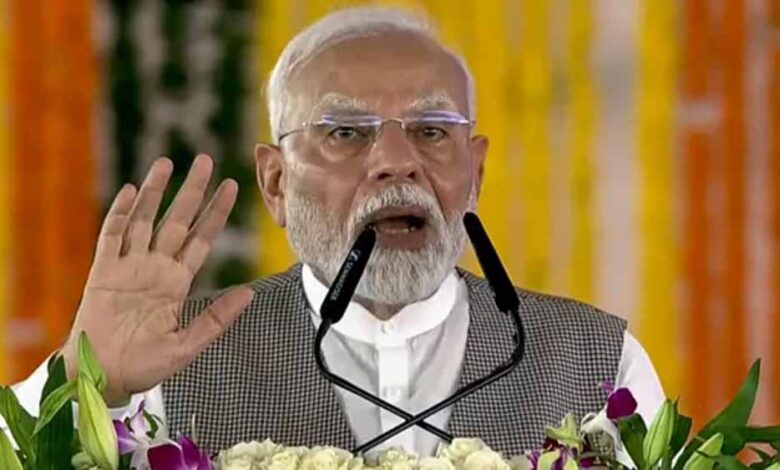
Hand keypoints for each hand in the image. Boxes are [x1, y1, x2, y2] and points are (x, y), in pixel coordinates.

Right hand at [61, 155, 254, 405]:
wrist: (103, 377)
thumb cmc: (146, 365)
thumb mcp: (189, 345)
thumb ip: (217, 318)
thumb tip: (250, 294)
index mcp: (177, 282)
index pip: (202, 238)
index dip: (216, 212)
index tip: (231, 186)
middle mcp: (155, 268)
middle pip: (176, 220)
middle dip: (191, 191)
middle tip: (206, 160)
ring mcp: (128, 267)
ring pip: (143, 220)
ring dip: (154, 192)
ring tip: (166, 162)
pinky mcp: (102, 274)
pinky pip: (111, 238)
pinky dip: (120, 214)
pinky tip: (129, 191)